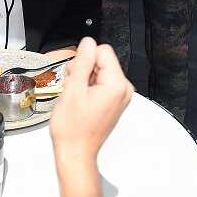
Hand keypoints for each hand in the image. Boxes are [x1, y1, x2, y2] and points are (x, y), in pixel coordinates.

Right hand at [50, 37, 133, 165]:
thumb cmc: (73, 129)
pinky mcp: (114, 102)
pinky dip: (88, 87)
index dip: (85, 60)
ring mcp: (120, 97)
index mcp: (117, 84)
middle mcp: (123, 89)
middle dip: (84, 69)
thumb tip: (88, 42)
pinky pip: (101, 83)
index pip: (103, 51)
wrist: (76, 153)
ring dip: (84, 78)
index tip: (76, 75)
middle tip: (73, 87)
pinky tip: (80, 100)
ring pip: (100, 71)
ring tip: (75, 96)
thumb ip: (82, 62)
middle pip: (102, 60)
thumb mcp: (73, 89)